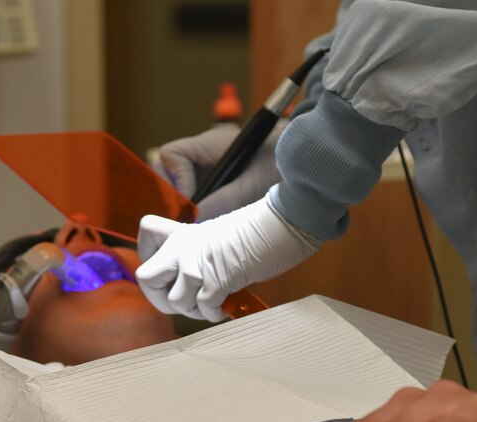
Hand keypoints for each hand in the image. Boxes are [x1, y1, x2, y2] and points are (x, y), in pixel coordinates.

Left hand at [136, 197, 318, 320]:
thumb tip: (188, 284)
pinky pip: (203, 309)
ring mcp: (196, 264)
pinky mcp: (215, 281)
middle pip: (145, 278)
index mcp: (184, 232)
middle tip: (182, 301)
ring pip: (175, 303)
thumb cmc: (259, 232)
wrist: (284, 222)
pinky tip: (226, 304)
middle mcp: (183, 247)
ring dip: (194, 311)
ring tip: (212, 303)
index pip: (146, 232)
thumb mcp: (216, 237)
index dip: (149, 253)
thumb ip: (195, 254)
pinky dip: (214, 313)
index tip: (167, 266)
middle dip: (160, 299)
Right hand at [152, 124, 283, 219]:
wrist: (308, 162)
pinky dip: (197, 209)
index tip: (191, 202)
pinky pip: (197, 195)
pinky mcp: (219, 182)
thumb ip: (223, 201)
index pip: (170, 155)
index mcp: (209, 144)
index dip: (174, 179)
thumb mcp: (252, 185)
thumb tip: (193, 222)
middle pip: (168, 170)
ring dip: (185, 204)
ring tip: (197, 222)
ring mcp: (210, 168)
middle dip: (172, 194)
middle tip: (186, 216)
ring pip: (180, 185)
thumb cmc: (282, 163)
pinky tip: (208, 222)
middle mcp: (204, 154)